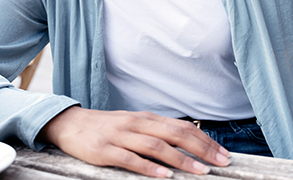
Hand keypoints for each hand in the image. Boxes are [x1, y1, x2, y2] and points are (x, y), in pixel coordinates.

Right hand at [40, 106, 229, 177]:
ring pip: (156, 145)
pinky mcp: (105, 150)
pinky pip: (130, 159)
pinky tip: (164, 176)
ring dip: (181, 159)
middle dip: (201, 149)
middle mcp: (137, 124)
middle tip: (220, 163)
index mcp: (146, 118)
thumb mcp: (133, 125)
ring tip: (200, 171)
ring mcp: (121, 136)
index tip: (223, 153)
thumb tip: (186, 143)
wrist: (70, 124)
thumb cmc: (106, 128)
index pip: (182, 127)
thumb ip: (156, 132)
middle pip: (174, 134)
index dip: (204, 140)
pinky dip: (149, 168)